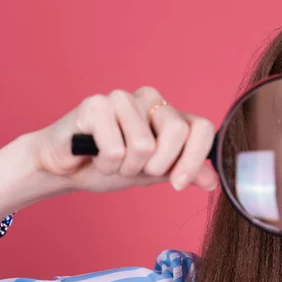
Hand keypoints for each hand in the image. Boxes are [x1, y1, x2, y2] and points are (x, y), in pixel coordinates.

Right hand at [31, 87, 217, 192]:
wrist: (67, 169)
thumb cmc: (112, 165)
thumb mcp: (155, 173)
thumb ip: (184, 173)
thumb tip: (214, 182)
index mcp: (170, 114)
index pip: (202, 128)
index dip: (194, 158)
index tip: (178, 184)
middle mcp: (151, 100)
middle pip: (176, 133)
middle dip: (154, 166)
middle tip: (133, 168)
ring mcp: (123, 98)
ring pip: (143, 146)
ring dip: (125, 168)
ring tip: (112, 161)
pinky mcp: (96, 104)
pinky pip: (115, 149)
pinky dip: (105, 165)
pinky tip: (94, 156)